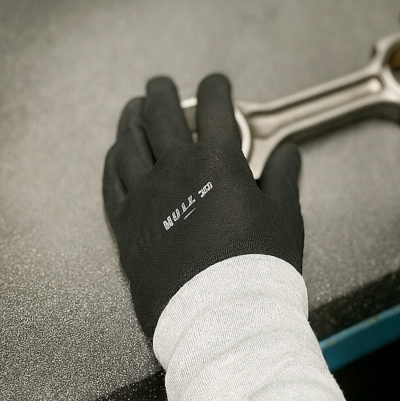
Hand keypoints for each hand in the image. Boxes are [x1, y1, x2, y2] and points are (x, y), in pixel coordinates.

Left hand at [103, 74, 302, 338]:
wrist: (221, 317)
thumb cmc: (256, 271)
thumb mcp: (285, 217)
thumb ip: (283, 177)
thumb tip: (287, 155)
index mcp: (218, 164)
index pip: (215, 108)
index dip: (217, 88)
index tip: (217, 83)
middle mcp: (176, 172)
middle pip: (161, 116)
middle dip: (163, 93)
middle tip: (162, 84)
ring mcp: (146, 198)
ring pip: (129, 143)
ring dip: (132, 120)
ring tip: (134, 110)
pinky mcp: (127, 226)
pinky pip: (112, 181)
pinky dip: (114, 160)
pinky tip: (117, 155)